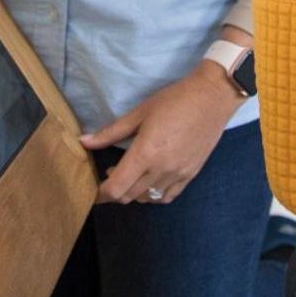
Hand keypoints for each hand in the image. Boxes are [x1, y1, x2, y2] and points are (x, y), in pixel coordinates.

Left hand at [80, 62, 242, 204]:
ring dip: (133, 193)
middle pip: (129, 195)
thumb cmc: (173, 100)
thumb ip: (111, 132)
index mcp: (146, 153)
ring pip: (148, 198)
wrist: (212, 98)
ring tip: (129, 175)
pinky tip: (150, 182)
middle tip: (108, 176)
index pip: (116, 187)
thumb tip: (83, 142)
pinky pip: (167, 196)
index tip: (92, 191)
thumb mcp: (139, 112)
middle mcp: (161, 169)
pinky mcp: (191, 175)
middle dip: (114, 192)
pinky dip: (154, 195)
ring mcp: (178, 174)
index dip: (100, 194)